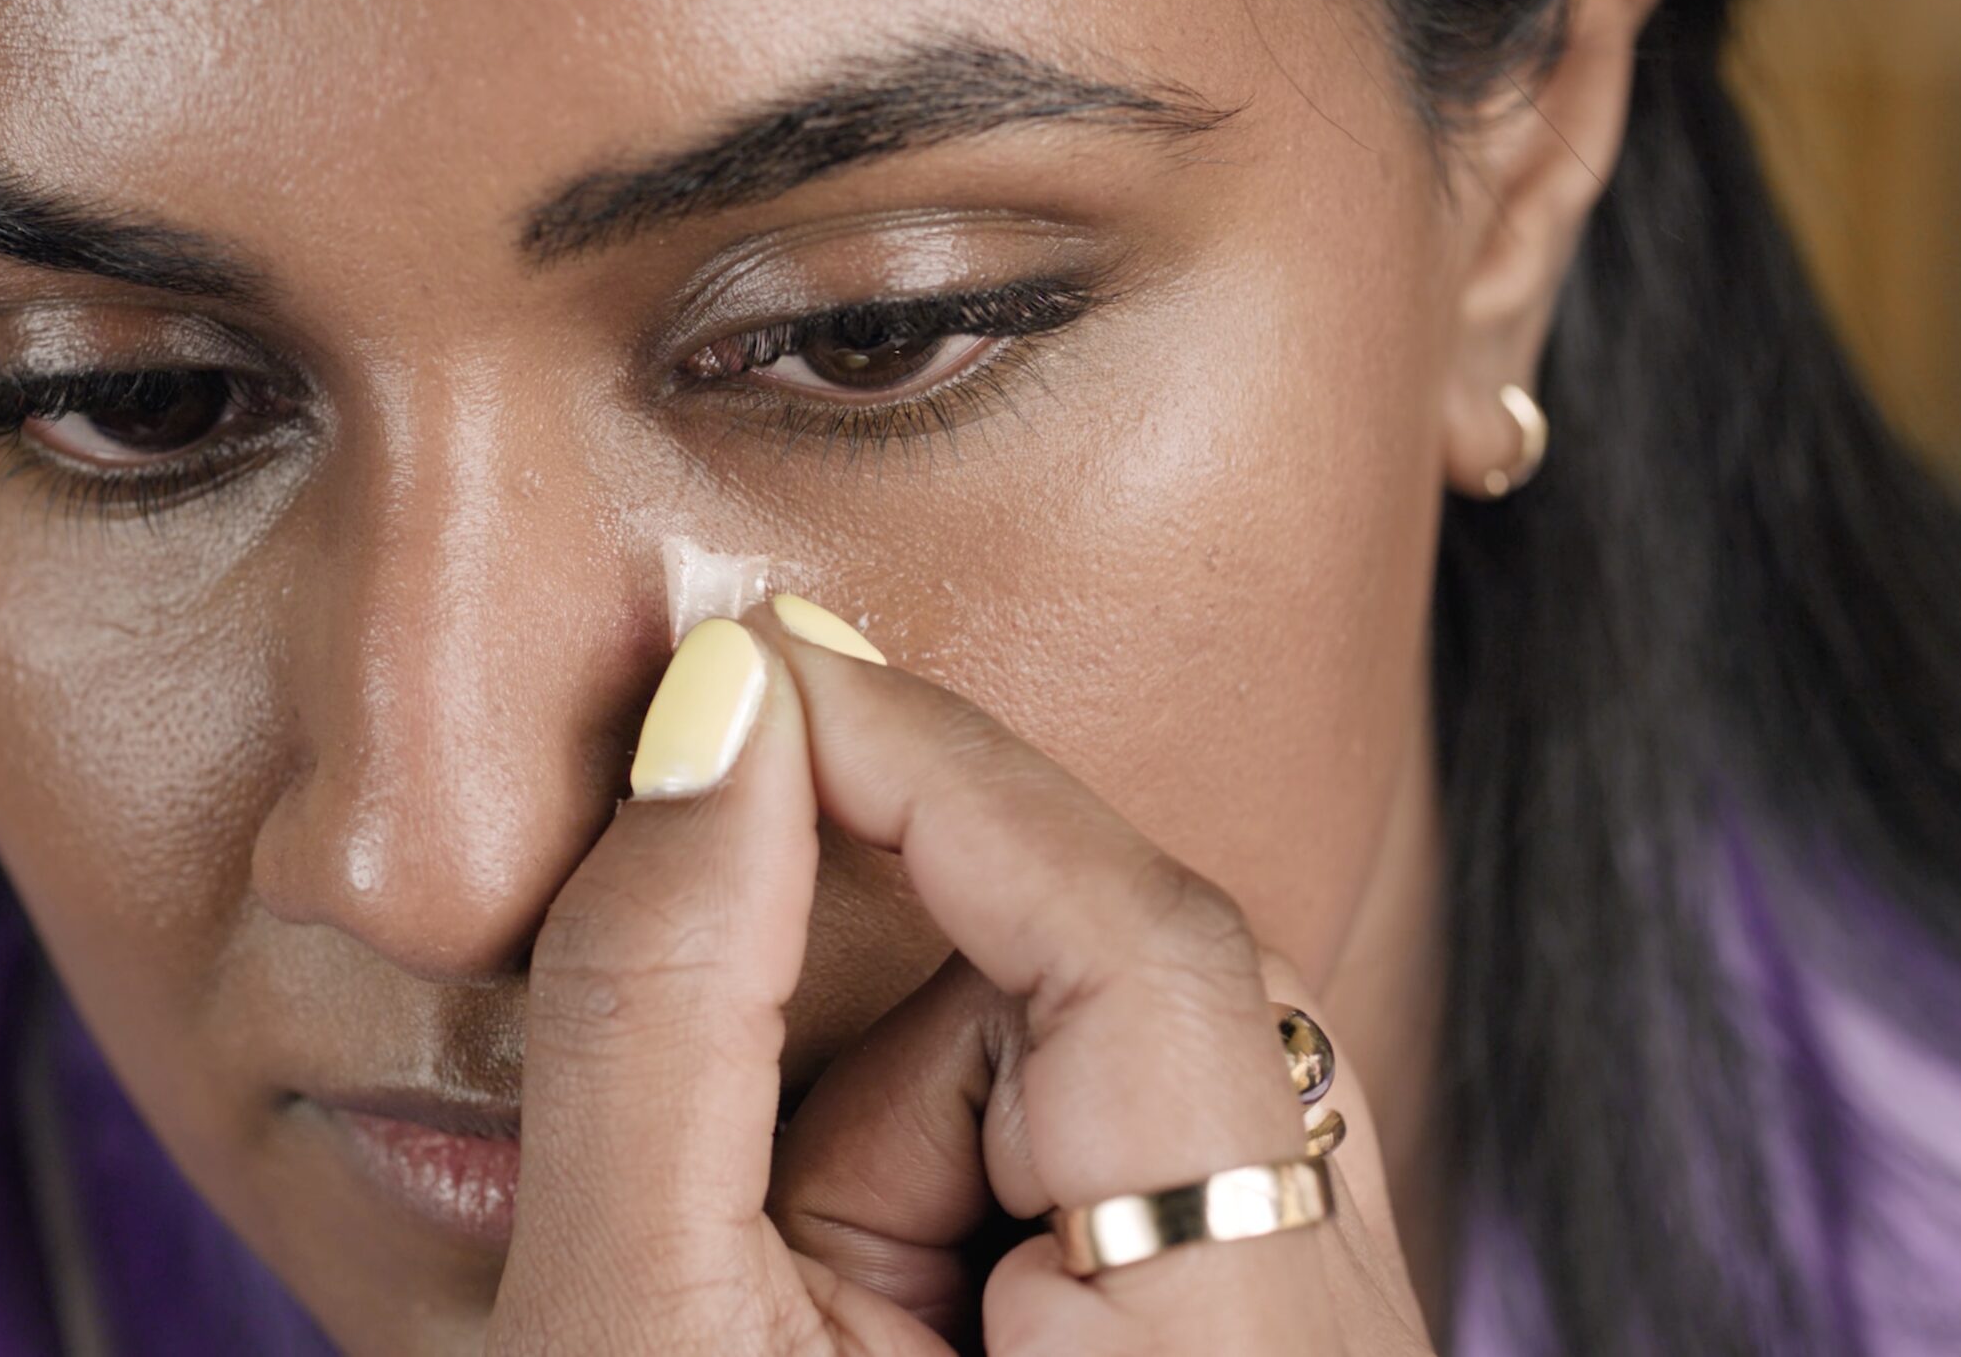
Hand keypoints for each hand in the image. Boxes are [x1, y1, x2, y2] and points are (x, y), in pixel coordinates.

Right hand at [487, 599, 1436, 1354]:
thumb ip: (665, 1012)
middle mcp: (1325, 1338)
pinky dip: (948, 1165)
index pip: (1150, 954)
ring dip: (911, 1113)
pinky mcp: (1231, 1329)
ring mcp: (1293, 1334)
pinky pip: (1101, 1151)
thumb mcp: (635, 1333)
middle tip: (743, 1044)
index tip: (757, 670)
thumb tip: (728, 718)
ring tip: (803, 1293)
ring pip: (1109, 1068)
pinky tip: (862, 1299)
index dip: (946, 772)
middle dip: (905, 986)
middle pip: (1138, 995)